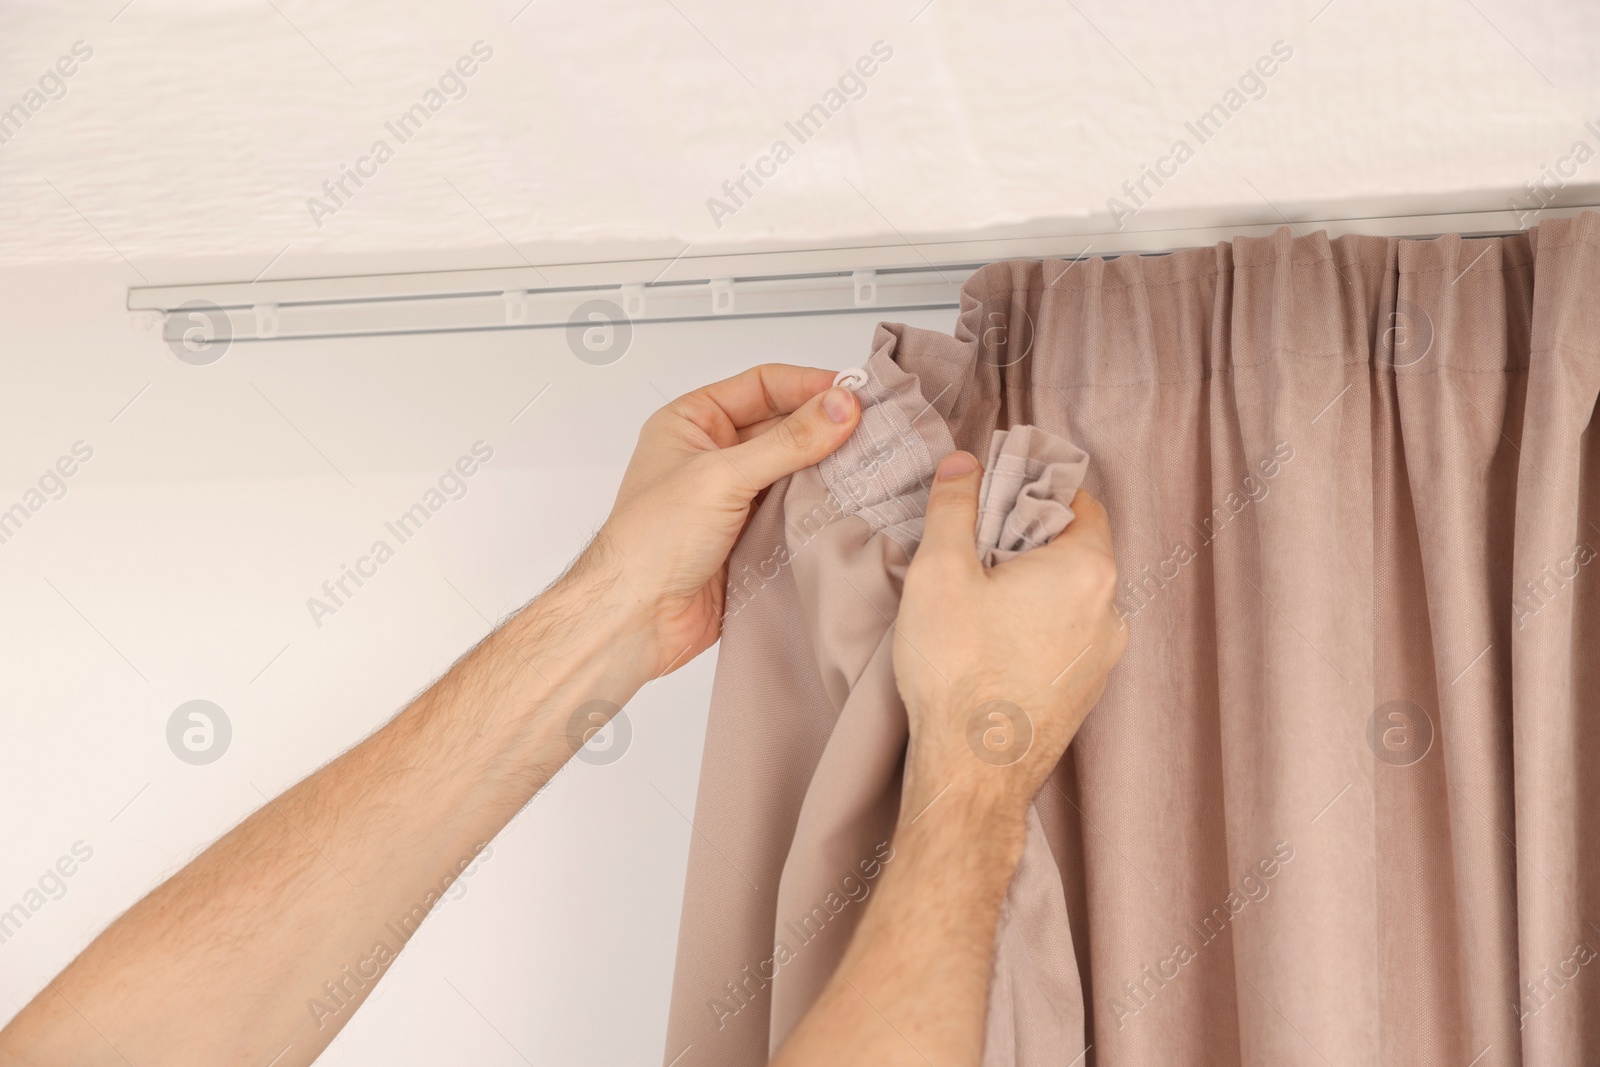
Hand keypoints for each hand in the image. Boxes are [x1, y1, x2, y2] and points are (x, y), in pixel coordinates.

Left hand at [582, 364, 860, 678]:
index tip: (855, 392)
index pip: (762, 385)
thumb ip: (787, 441)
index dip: (810, 386)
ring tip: (870, 462)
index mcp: (692, 422)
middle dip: (826, 427)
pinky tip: (848, 502)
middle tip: (874, 428)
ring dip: (828, 468)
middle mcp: (713, 454)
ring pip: (795, 469)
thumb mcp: (721, 476)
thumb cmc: (649, 543)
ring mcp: (733, 496)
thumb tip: (840, 407)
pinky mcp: (751, 535)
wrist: (636, 620)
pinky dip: (821, 506)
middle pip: (784, 425)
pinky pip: (795, 509)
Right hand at [892, 450, 1126, 826]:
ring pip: (1069, 599)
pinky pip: (1065, 640)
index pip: (1079, 503)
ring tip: (976, 604)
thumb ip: (954, 507)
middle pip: (1075, 551)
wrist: (971, 775)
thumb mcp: (940, 572)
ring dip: (1030, 590)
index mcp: (1088, 570)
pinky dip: (1035, 630)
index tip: (994, 502)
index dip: (1035, 493)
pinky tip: (989, 646)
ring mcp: (1103, 660)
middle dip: (1027, 543)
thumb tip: (962, 464)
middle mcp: (1111, 613)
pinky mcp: (1084, 694)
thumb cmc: (958, 674)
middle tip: (973, 553)